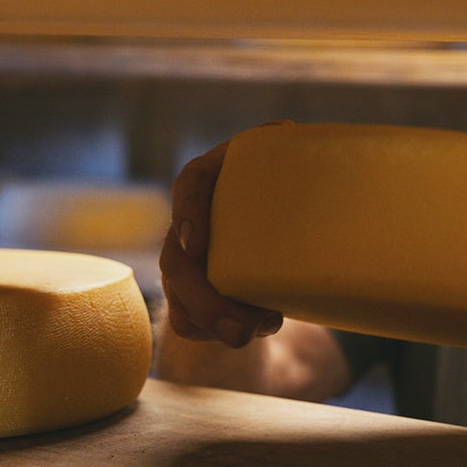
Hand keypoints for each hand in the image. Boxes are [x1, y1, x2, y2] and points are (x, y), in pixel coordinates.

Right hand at [160, 135, 282, 347]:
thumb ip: (289, 150)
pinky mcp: (193, 296)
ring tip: (264, 327)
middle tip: (241, 329)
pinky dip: (219, 334)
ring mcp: (188, 263)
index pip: (191, 184)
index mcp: (214, 181)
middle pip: (177, 263)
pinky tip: (254, 331)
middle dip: (204, 302)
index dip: (189, 211)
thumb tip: (286, 132)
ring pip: (180, 302)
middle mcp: (192, 222)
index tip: (198, 243)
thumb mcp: (289, 168)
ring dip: (217, 324)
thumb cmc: (286, 192)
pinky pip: (189, 324)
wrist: (282, 240)